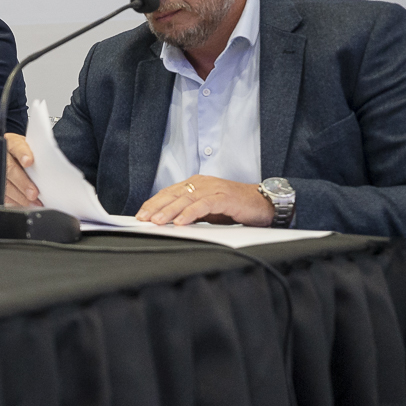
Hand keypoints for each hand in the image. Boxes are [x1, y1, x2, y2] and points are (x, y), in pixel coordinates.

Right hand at [1, 133, 39, 205]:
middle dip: (22, 182)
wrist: (24, 160)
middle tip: (33, 193)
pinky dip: (15, 201)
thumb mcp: (37, 151)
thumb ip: (41, 156)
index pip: (15, 146)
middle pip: (8, 168)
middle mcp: (0, 154)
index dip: (22, 153)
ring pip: (4, 184)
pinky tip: (26, 204)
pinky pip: (2, 194)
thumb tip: (53, 167)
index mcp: (11, 142)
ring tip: (33, 202)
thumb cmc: (33, 155)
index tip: (29, 162)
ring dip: (19, 195)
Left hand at [135, 175, 275, 226]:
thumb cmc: (235, 207)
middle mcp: (202, 183)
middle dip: (157, 207)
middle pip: (174, 194)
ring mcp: (213, 189)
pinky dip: (191, 213)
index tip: (141, 215)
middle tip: (143, 219)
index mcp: (196, 185)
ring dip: (170, 211)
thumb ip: (191, 213)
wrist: (264, 204)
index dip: (154, 203)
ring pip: (186, 199)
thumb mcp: (208, 211)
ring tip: (158, 221)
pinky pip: (204, 205)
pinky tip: (181, 222)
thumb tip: (170, 222)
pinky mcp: (224, 197)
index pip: (170, 193)